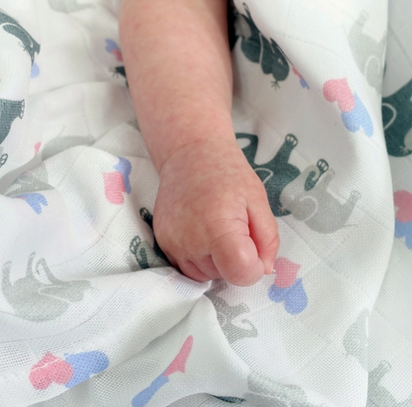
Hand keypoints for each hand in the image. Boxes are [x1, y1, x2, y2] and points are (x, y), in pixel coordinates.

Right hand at [153, 136, 278, 285]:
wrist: (189, 154)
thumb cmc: (228, 173)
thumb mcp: (258, 200)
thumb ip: (268, 239)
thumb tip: (264, 269)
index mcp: (217, 228)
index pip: (240, 274)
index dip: (255, 266)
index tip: (254, 245)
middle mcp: (189, 241)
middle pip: (223, 275)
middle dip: (235, 260)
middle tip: (235, 227)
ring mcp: (172, 243)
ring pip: (205, 275)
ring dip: (217, 261)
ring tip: (217, 228)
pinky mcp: (162, 242)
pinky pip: (186, 267)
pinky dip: (199, 258)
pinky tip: (202, 232)